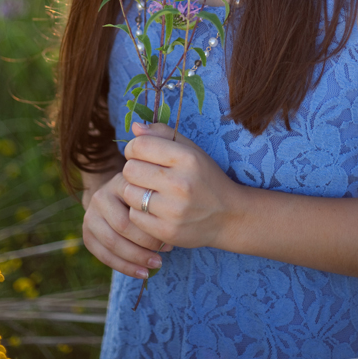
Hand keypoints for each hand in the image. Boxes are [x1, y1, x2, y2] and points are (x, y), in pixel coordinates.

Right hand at [82, 170, 173, 278]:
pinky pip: (104, 256)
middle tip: (164, 254)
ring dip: (136, 259)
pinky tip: (142, 273)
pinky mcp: (87, 234)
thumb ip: (157, 207)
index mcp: (119, 183)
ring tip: (156, 265)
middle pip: (122, 226)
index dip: (153, 228)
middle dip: (145, 244)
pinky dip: (125, 268)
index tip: (171, 240)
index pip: (134, 208)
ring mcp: (90, 215)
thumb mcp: (149, 193)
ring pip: (111, 243)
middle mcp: (100, 196)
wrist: (116, 198)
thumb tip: (170, 240)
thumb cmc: (143, 198)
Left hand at [122, 121, 240, 249]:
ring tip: (147, 191)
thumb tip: (135, 126)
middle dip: (133, 170)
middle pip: (130, 170)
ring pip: (128, 193)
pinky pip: (134, 216)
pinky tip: (152, 209)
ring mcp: (173, 210)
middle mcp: (180, 184)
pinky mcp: (167, 231)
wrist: (229, 216)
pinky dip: (139, 211)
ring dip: (133, 191)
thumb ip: (164, 134)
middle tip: (144, 175)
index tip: (141, 155)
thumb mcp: (192, 151)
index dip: (134, 148)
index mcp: (187, 158)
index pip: (139, 146)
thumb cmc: (206, 178)